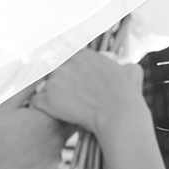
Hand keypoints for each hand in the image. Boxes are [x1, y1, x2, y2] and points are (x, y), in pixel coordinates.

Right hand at [0, 90, 68, 168]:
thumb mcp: (6, 105)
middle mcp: (58, 139)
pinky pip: (51, 159)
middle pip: (68, 123)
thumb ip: (27, 86)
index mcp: (49, 119)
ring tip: (24, 137)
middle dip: (56, 118)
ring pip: (59, 141)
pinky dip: (42, 154)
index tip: (44, 101)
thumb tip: (39, 66)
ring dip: (48, 137)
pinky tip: (23, 153)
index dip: (57, 102)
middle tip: (36, 117)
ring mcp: (54, 158)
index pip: (68, 105)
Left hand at [29, 49, 144, 133]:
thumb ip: (124, 65)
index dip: (68, 71)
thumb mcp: (132, 71)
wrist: (119, 114)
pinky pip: (36, 100)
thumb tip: (125, 66)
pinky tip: (51, 112)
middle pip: (53, 70)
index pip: (66, 57)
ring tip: (61, 106)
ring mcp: (55, 80)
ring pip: (44, 85)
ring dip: (50, 94)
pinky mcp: (49, 99)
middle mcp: (66, 63)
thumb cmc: (127, 95)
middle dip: (58, 81)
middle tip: (67, 95)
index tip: (73, 81)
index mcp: (83, 54)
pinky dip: (42, 106)